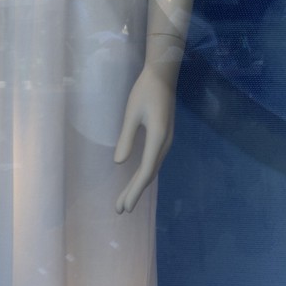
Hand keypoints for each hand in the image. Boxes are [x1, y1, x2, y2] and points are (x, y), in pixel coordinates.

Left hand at [112, 63, 177, 213]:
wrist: (163, 75)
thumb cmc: (145, 91)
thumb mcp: (131, 114)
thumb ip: (126, 138)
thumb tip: (119, 163)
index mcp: (158, 138)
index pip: (146, 171)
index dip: (134, 191)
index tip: (124, 207)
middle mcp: (165, 143)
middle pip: (150, 173)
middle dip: (134, 192)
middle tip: (120, 210)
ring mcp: (166, 140)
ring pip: (152, 168)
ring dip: (139, 184)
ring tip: (125, 200)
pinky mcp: (164, 136)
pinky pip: (154, 160)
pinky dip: (144, 173)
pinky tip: (137, 178)